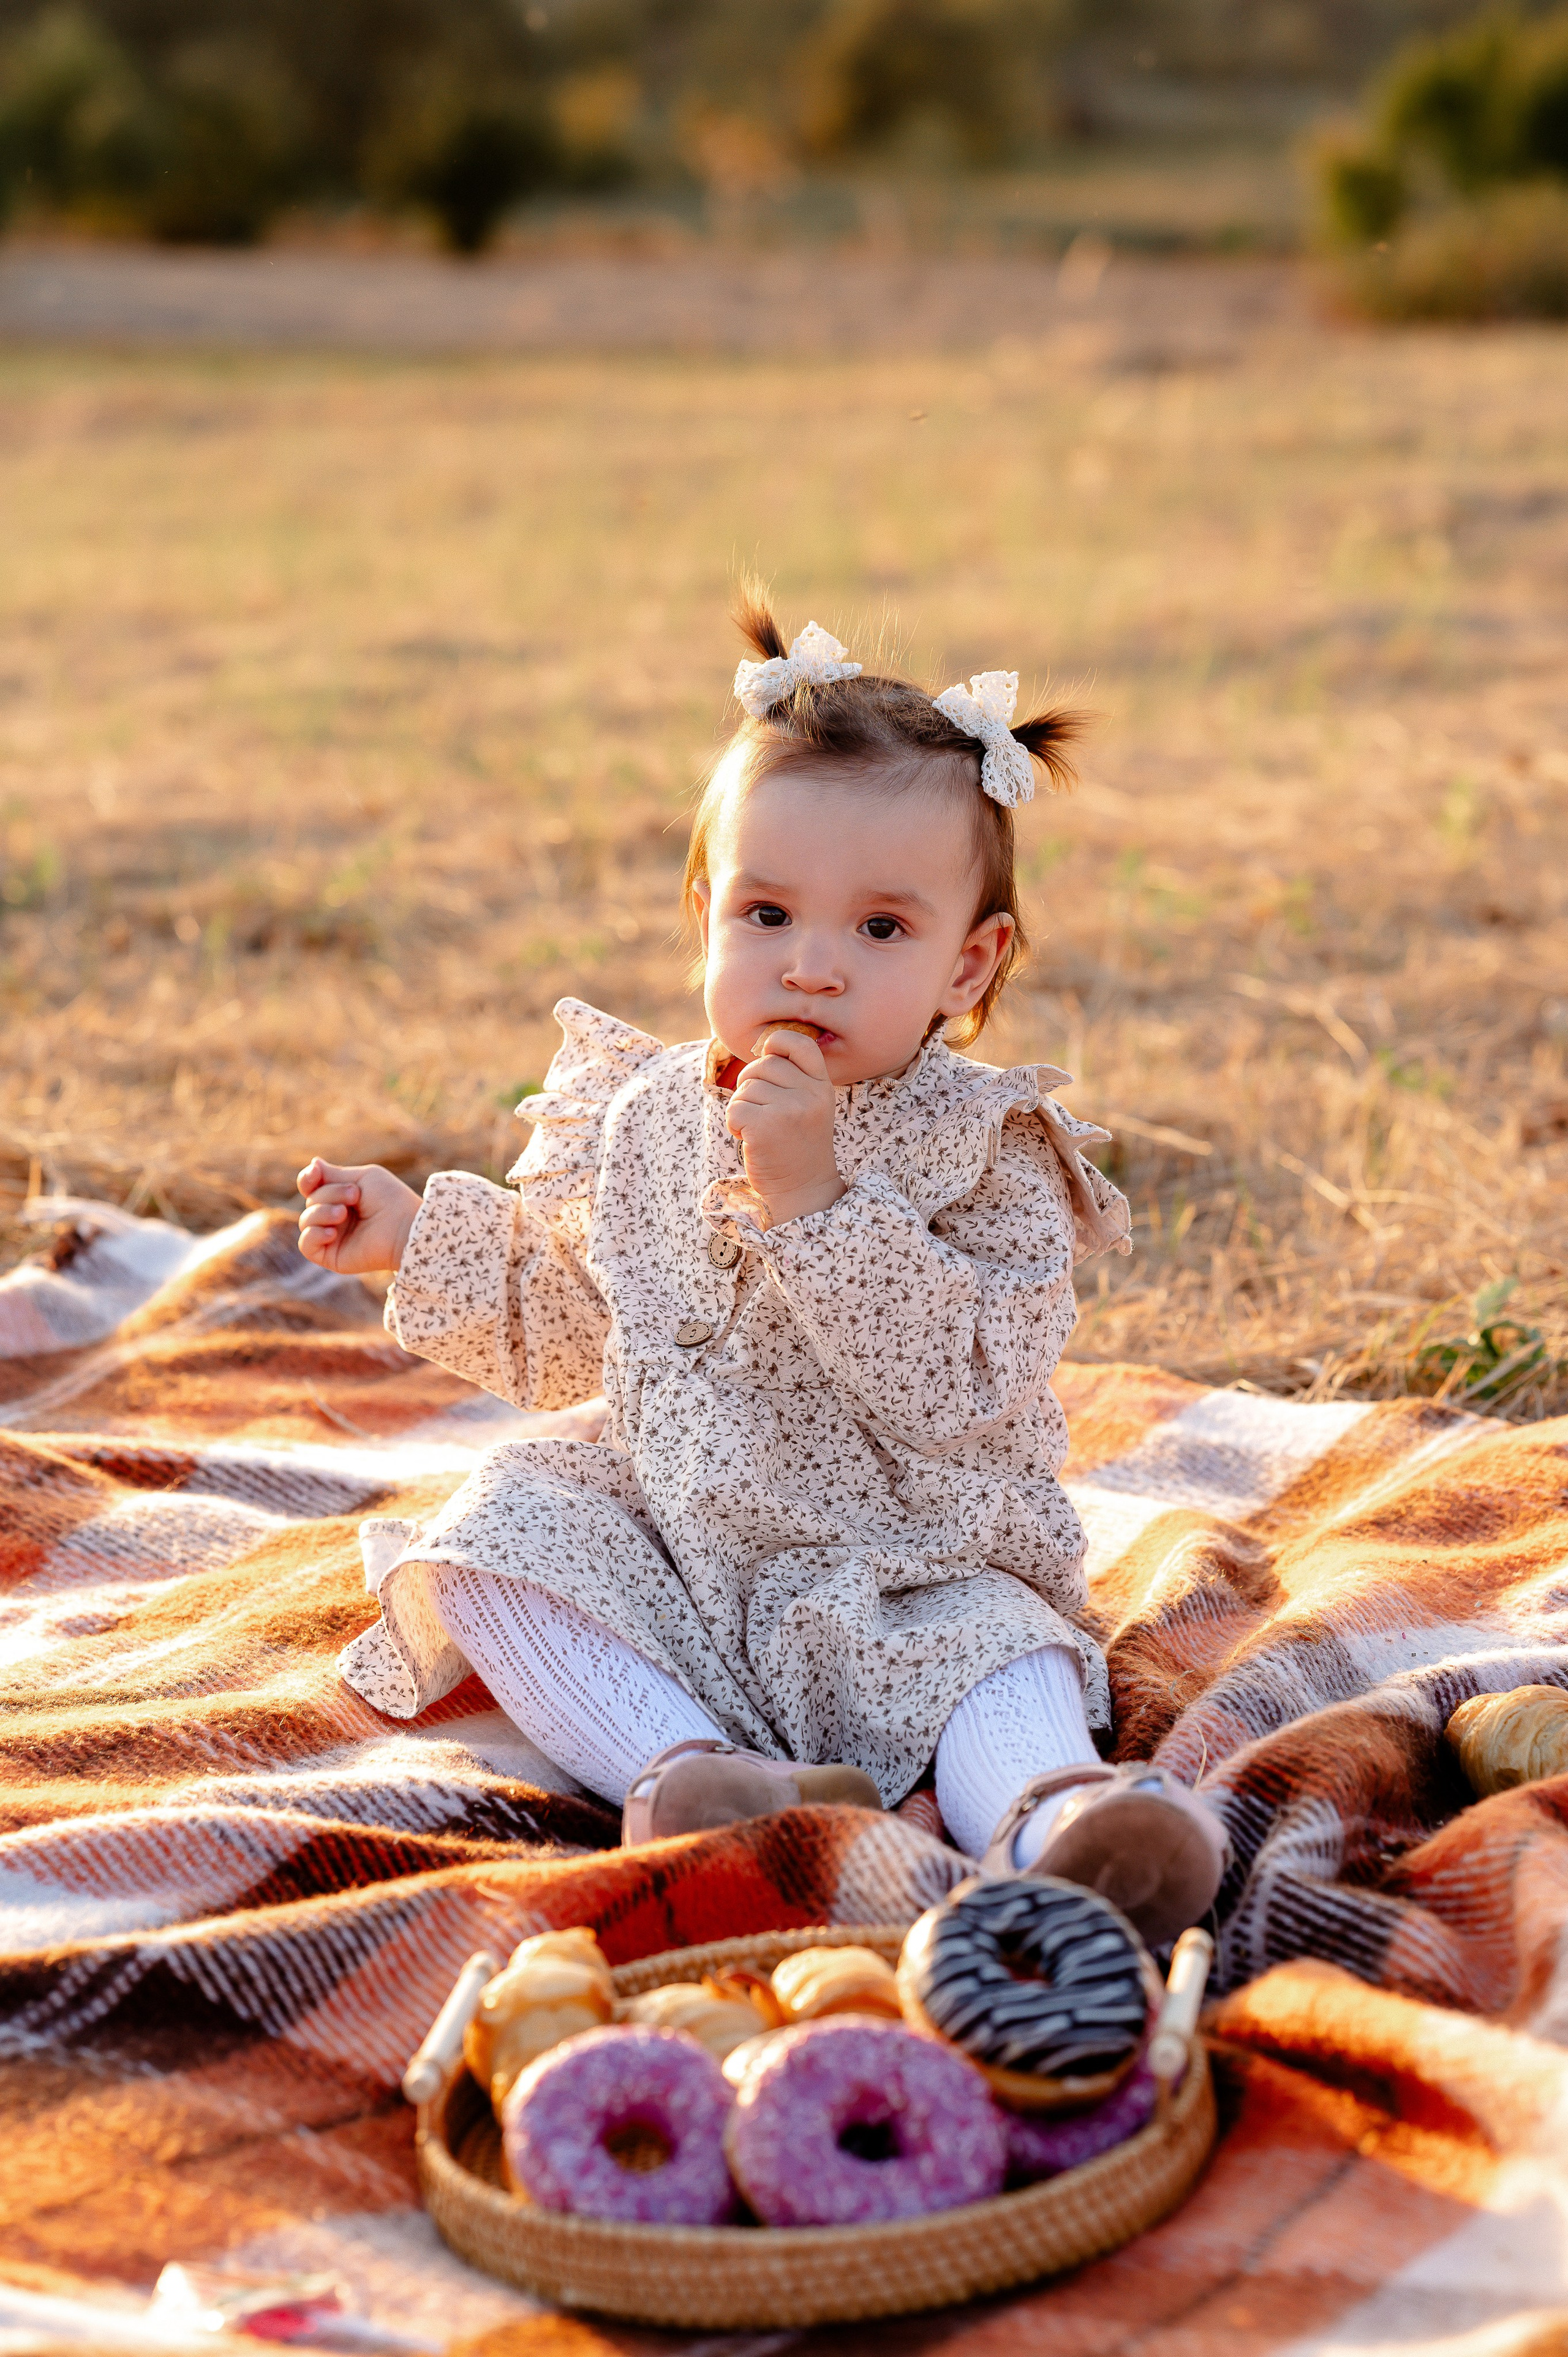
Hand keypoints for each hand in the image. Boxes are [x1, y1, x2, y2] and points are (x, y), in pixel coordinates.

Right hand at [297, 1158, 421, 1273]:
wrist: (405, 1229)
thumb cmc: (390, 1200)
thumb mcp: (362, 1178)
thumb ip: (334, 1174)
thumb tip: (313, 1163)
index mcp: (340, 1197)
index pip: (311, 1187)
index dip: (307, 1179)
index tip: (315, 1173)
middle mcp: (334, 1216)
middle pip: (310, 1201)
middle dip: (329, 1194)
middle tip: (355, 1196)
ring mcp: (331, 1237)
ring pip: (306, 1221)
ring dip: (322, 1212)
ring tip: (343, 1213)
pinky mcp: (331, 1256)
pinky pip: (306, 1245)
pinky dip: (313, 1235)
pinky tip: (332, 1232)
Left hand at [724, 1027, 844, 1226]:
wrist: (802, 1190)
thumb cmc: (797, 1146)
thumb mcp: (809, 1106)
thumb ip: (793, 1077)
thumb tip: (760, 1049)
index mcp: (822, 1085)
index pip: (799, 1043)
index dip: (776, 1043)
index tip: (768, 1058)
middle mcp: (810, 1094)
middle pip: (762, 1065)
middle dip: (750, 1085)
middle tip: (759, 1111)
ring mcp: (789, 1109)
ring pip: (745, 1088)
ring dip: (743, 1108)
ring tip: (759, 1129)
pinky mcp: (766, 1126)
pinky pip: (734, 1108)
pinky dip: (734, 1123)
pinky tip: (748, 1138)